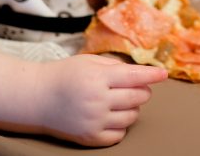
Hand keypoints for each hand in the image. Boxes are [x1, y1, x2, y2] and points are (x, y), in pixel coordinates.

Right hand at [39, 53, 166, 145]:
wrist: (36, 98)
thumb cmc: (64, 76)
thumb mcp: (88, 62)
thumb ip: (115, 66)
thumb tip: (140, 74)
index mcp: (97, 78)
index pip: (134, 76)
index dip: (152, 75)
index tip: (163, 74)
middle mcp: (97, 101)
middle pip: (137, 97)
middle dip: (142, 90)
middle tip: (135, 86)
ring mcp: (94, 121)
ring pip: (131, 116)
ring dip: (132, 107)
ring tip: (119, 100)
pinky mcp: (90, 137)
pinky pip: (119, 134)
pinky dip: (121, 125)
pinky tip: (112, 115)